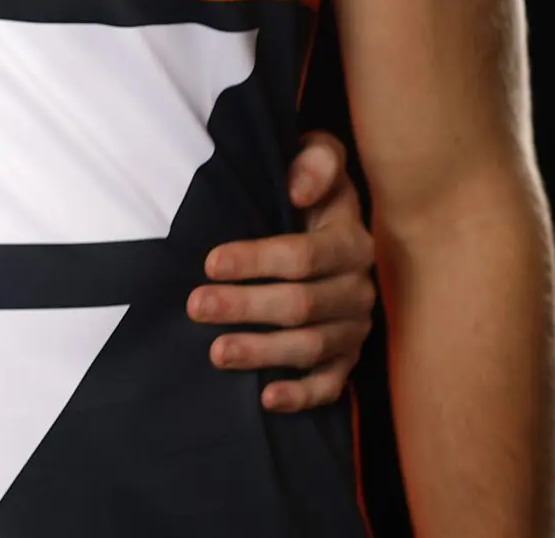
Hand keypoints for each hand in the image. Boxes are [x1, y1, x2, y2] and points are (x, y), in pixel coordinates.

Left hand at [188, 130, 376, 411]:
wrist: (334, 221)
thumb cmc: (313, 187)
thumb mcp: (318, 156)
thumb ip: (316, 160)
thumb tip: (299, 190)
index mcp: (352, 241)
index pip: (303, 257)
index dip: (256, 261)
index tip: (210, 263)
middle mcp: (358, 288)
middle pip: (302, 305)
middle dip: (245, 307)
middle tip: (195, 305)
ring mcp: (354, 327)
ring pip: (311, 347)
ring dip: (262, 352)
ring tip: (216, 352)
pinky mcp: (348, 358)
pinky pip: (331, 385)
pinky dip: (301, 396)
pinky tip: (266, 398)